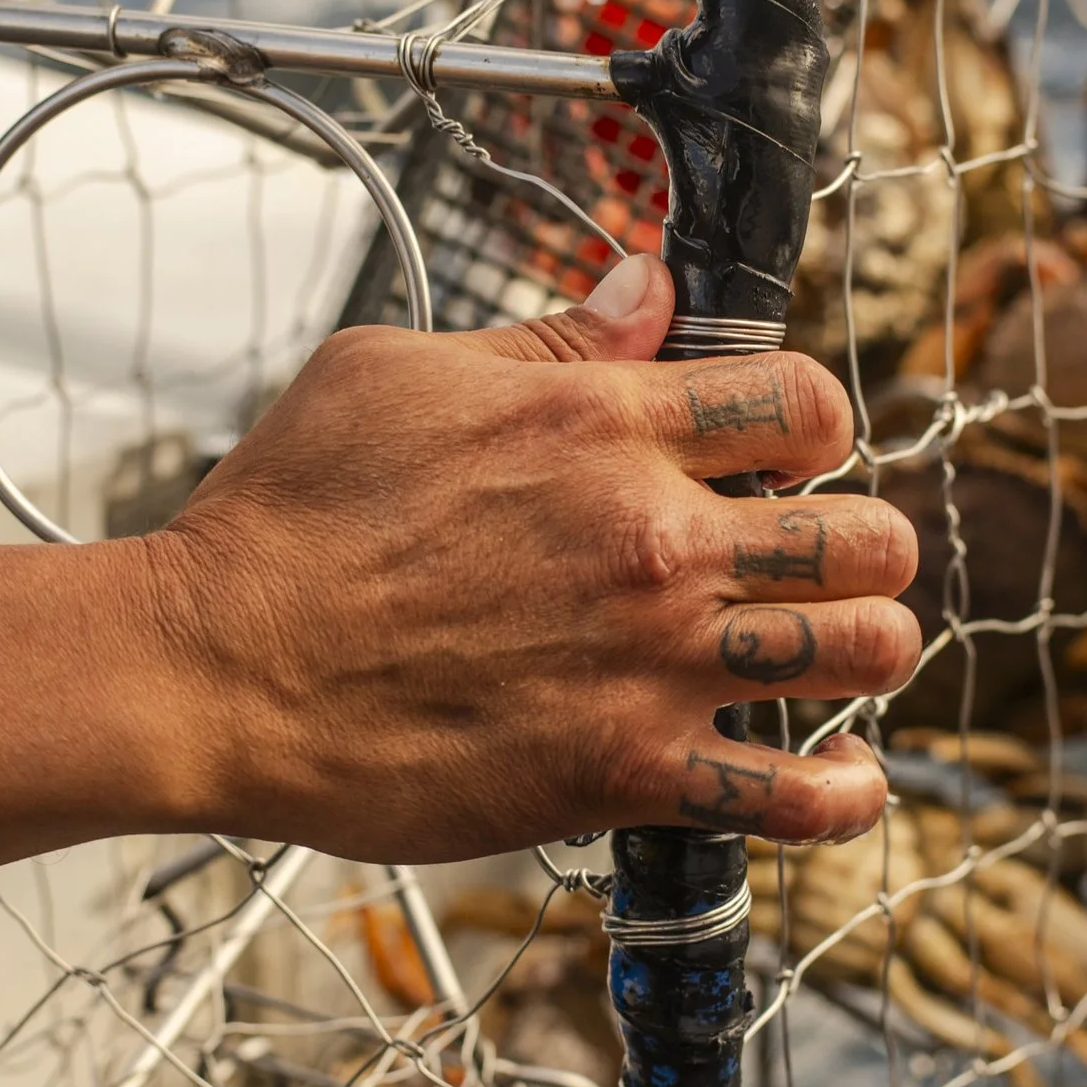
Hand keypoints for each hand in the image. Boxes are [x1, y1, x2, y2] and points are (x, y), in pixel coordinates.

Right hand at [144, 253, 918, 861]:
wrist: (216, 668)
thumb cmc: (286, 517)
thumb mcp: (402, 372)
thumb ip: (551, 335)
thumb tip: (649, 287)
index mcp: (607, 423)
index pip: (804, 400)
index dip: (815, 427)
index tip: (786, 456)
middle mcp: (656, 537)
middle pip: (870, 531)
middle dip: (863, 543)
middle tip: (815, 565)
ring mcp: (653, 660)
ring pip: (866, 651)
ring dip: (863, 652)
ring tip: (827, 658)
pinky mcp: (626, 769)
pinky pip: (794, 799)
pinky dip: (839, 798)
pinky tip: (841, 783)